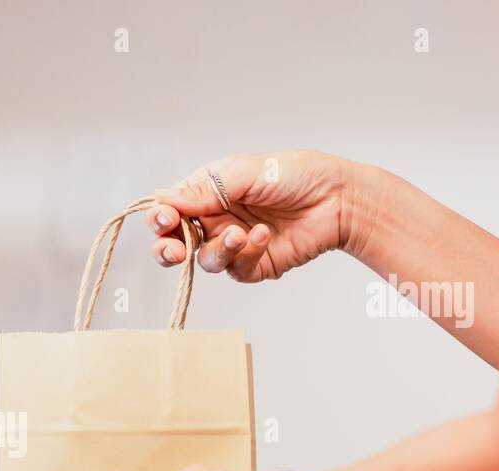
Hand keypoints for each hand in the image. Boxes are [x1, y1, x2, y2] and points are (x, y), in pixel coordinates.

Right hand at [147, 150, 356, 281]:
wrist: (338, 198)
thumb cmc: (294, 175)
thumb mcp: (243, 173)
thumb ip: (203, 190)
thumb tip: (162, 198)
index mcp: (207, 193)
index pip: (169, 210)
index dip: (160, 217)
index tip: (166, 218)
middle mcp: (215, 220)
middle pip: (174, 243)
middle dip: (167, 250)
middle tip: (175, 251)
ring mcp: (233, 244)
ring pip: (205, 261)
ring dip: (219, 250)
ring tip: (241, 235)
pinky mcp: (254, 265)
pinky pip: (236, 270)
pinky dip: (247, 254)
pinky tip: (265, 236)